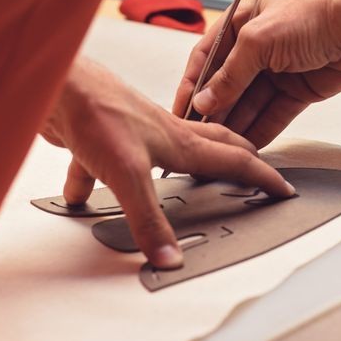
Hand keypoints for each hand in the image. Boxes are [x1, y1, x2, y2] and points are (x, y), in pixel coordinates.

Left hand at [41, 57, 294, 268]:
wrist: (58, 84)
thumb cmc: (96, 110)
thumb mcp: (127, 174)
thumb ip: (148, 219)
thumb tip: (168, 257)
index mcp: (180, 142)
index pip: (233, 160)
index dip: (261, 176)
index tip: (282, 187)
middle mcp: (161, 134)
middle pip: (210, 146)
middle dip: (235, 158)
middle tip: (252, 168)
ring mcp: (131, 134)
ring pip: (159, 156)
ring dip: (171, 170)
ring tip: (178, 182)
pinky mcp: (98, 138)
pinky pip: (102, 166)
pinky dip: (93, 181)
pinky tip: (79, 195)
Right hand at [171, 0, 340, 148]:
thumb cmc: (311, 16)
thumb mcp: (257, 40)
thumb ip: (230, 74)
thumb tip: (205, 102)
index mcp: (241, 22)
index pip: (206, 58)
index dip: (192, 85)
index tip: (180, 111)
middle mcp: (257, 46)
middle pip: (227, 84)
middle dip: (214, 110)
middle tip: (199, 136)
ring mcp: (278, 69)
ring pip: (250, 103)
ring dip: (235, 124)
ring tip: (220, 147)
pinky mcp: (298, 90)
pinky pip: (274, 114)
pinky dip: (261, 129)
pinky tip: (246, 147)